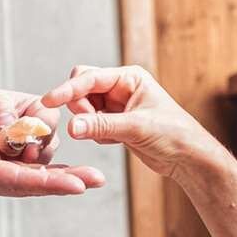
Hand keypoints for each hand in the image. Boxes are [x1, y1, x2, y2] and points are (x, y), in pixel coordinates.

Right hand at [0, 87, 102, 196]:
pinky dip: (41, 170)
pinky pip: (16, 171)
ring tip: (90, 177)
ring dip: (57, 178)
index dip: (47, 182)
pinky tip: (62, 169)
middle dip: (63, 183)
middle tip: (97, 180)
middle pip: (26, 184)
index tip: (77, 184)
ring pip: (24, 180)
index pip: (13, 180)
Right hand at [38, 65, 223, 180]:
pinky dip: (93, 133)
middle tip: (86, 124)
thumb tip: (71, 126)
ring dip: (86, 121)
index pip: (90, 78)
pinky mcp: (114, 123)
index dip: (68, 89)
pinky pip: (89, 123)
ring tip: (106, 135)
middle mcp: (121, 87)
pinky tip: (113, 141)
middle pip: (81, 87)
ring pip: (83, 106)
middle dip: (78, 105)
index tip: (48, 101)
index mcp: (129, 77)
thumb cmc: (174, 135)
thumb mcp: (136, 128)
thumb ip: (101, 126)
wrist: (188, 158)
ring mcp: (116, 105)